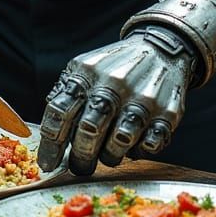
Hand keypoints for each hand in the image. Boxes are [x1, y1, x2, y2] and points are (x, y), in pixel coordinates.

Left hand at [37, 26, 196, 175]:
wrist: (161, 49)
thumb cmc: (114, 68)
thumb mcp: (86, 67)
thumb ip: (66, 93)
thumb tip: (48, 134)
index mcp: (88, 72)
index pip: (61, 111)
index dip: (51, 144)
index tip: (48, 164)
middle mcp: (114, 83)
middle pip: (89, 129)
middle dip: (81, 157)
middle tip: (80, 166)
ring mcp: (142, 97)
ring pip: (119, 142)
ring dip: (109, 156)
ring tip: (107, 154)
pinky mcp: (168, 113)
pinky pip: (149, 146)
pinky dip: (138, 151)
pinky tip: (133, 145)